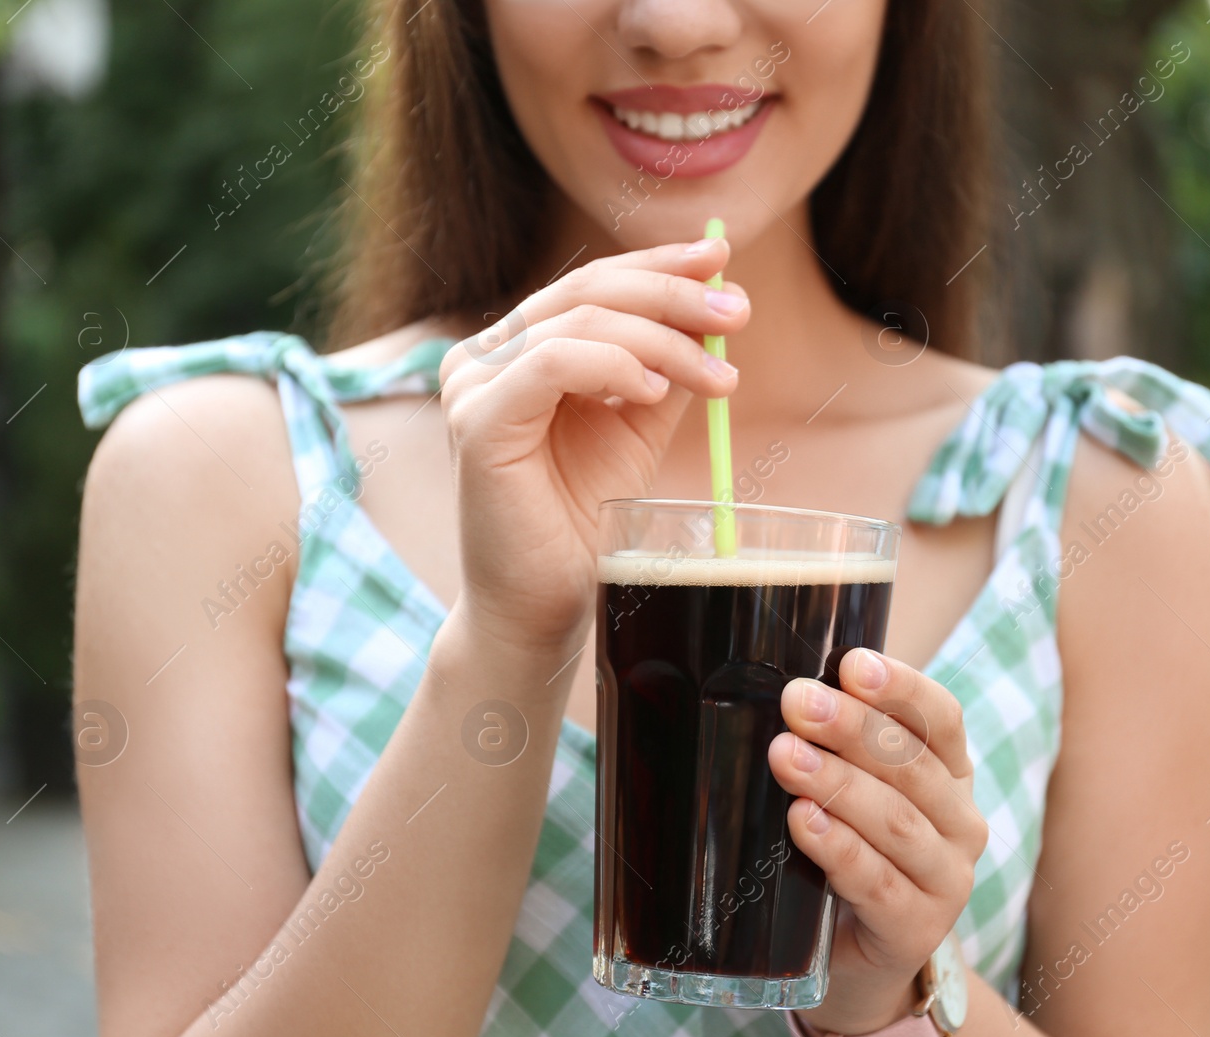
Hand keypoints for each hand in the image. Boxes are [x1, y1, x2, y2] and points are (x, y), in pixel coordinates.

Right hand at [437, 239, 745, 645]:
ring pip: (580, 321)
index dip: (658, 263)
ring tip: (718, 376)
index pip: (591, 282)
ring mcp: (473, 385)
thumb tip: (718, 308)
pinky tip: (657, 390)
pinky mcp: (478, 420)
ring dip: (662, 338)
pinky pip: (553, 362)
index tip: (721, 260)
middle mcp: (485, 356)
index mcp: (518, 348)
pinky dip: (615, 365)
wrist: (545, 604)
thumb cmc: (586, 521)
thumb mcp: (638, 428)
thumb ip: (666, 368)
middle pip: (588, 290)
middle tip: (737, 314)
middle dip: (673, 294)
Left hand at [768, 647, 988, 1035]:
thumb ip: (836, 745)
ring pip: (895, 820)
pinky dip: (838, 847)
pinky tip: (803, 822)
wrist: (858, 960)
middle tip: (798, 702)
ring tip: (787, 756)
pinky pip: (877, 881)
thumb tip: (784, 690)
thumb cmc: (852, 853)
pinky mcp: (917, 928)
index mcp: (950, 773)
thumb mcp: (854, 792)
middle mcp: (961, 821)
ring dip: (838, 783)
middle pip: (912, 765)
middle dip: (851, 728)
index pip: (940, 718)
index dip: (900, 688)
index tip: (850, 664)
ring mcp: (947, 878)